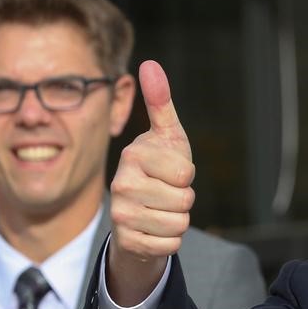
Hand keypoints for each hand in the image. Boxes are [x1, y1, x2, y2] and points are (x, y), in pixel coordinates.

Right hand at [107, 60, 195, 304]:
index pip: (185, 172)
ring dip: (178, 219)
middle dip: (184, 199)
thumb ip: (161, 103)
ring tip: (161, 210)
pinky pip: (172, 244)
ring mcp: (121, 214)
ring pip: (180, 223)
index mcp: (133, 155)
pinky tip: (155, 230)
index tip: (170, 172)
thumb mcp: (166, 136)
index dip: (186, 175)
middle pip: (185, 199)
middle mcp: (121, 184)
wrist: (138, 217)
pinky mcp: (127, 242)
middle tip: (166, 194)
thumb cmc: (159, 170)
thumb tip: (150, 64)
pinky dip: (170, 240)